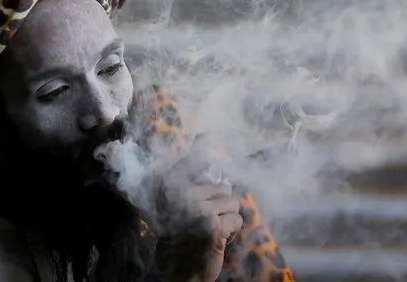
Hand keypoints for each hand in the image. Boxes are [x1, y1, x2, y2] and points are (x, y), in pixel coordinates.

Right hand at [155, 156, 242, 281]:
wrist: (176, 270)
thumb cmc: (178, 236)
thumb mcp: (174, 205)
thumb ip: (190, 186)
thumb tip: (221, 172)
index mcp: (168, 185)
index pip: (193, 158)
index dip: (205, 148)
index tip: (209, 137)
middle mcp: (181, 194)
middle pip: (223, 187)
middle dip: (221, 205)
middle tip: (206, 222)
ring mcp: (198, 210)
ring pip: (233, 203)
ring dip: (228, 219)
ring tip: (212, 231)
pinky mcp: (213, 226)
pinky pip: (237, 220)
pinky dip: (232, 233)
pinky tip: (217, 240)